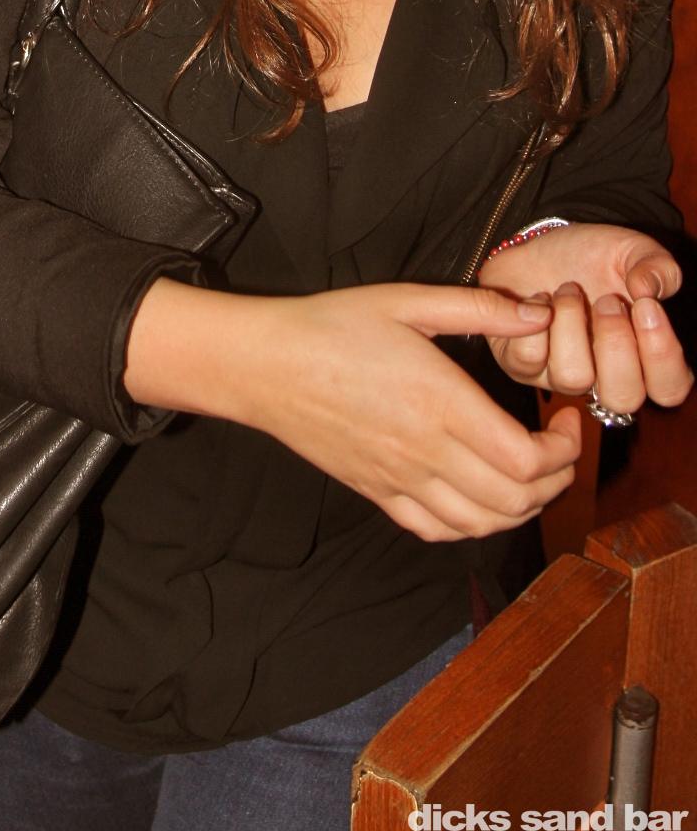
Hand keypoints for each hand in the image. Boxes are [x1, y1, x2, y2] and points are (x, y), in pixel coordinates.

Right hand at [126, 279, 579, 542]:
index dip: (563, 451)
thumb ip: (476, 307)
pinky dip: (474, 525)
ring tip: (529, 473)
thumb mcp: (405, 299)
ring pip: (483, 524)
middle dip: (555, 481)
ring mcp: (400, 479)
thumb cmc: (332, 325)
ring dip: (522, 508)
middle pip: (515, 499)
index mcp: (439, 402)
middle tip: (559, 448)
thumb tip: (538, 311)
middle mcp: (424, 451)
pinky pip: (438, 530)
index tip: (567, 421)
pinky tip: (480, 496)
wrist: (264, 365)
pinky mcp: (378, 493)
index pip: (526, 459)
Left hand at [479, 223, 692, 414]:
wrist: (537, 246)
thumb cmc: (593, 258)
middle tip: (605, 300)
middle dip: (615, 343)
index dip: (661, 354)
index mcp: (642, 359)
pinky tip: (538, 298)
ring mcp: (560, 376)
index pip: (668, 388)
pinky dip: (532, 320)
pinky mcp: (520, 365)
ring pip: (572, 378)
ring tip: (568, 290)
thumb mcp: (632, 251)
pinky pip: (527, 358)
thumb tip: (648, 290)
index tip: (645, 305)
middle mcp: (603, 378)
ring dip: (570, 323)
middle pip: (622, 398)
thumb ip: (657, 267)